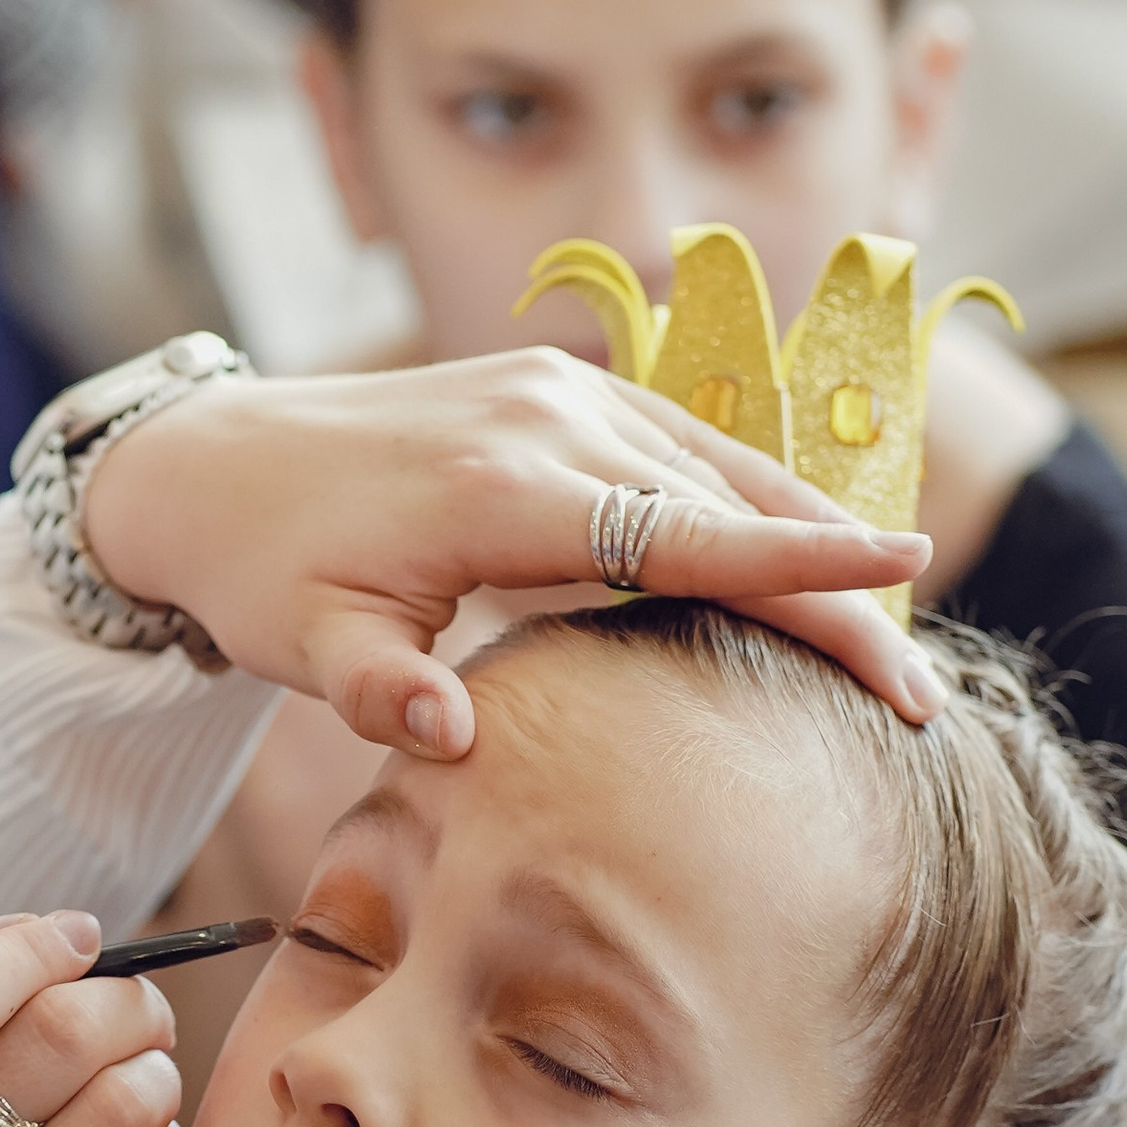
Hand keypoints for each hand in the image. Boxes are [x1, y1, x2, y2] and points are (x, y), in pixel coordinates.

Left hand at [78, 349, 937, 756]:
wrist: (206, 461)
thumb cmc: (259, 567)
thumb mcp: (299, 643)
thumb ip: (374, 690)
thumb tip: (450, 739)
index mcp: (499, 488)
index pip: (681, 532)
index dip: (798, 559)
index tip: (906, 570)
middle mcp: (549, 419)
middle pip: (731, 507)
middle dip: (834, 591)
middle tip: (919, 692)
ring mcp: (558, 391)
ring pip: (721, 468)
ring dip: (808, 541)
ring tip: (888, 637)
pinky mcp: (557, 388)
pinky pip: (681, 446)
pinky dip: (751, 500)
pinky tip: (801, 555)